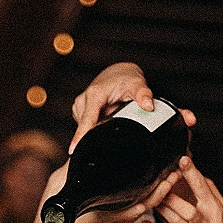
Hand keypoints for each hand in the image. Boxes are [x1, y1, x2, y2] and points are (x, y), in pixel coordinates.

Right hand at [19, 163, 180, 222]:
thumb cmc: (48, 214)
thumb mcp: (56, 187)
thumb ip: (72, 170)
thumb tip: (89, 144)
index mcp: (83, 221)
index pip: (123, 209)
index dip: (144, 195)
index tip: (160, 179)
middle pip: (136, 212)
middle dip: (158, 194)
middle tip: (174, 175)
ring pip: (137, 217)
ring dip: (155, 199)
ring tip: (170, 180)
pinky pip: (131, 221)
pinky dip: (143, 206)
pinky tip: (154, 193)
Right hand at [69, 62, 195, 152]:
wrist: (117, 73)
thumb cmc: (125, 79)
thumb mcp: (137, 84)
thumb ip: (143, 94)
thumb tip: (148, 106)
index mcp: (94, 95)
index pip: (87, 120)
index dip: (80, 136)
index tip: (74, 149)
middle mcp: (83, 100)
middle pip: (86, 127)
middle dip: (97, 134)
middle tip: (114, 128)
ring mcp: (79, 107)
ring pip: (86, 128)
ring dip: (98, 129)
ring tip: (111, 118)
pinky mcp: (79, 112)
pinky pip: (86, 126)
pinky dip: (95, 127)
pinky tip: (105, 120)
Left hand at [142, 156, 222, 222]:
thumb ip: (215, 196)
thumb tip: (205, 178)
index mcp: (216, 209)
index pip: (202, 187)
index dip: (192, 173)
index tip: (182, 159)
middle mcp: (207, 221)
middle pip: (187, 203)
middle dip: (171, 193)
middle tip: (158, 182)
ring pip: (177, 219)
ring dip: (162, 209)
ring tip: (149, 200)